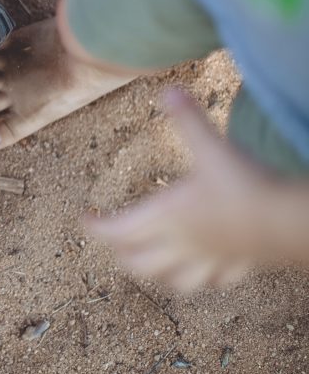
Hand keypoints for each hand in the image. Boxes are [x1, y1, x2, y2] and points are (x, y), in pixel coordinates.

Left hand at [85, 89, 290, 291]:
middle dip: (120, 254)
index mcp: (167, 217)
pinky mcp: (233, 268)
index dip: (96, 228)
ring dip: (153, 273)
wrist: (289, 221)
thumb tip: (168, 90)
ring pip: (170, 280)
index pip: (118, 231)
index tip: (85, 219)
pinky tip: (200, 272)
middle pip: (138, 263)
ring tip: (147, 263)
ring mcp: (207, 260)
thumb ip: (188, 120)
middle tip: (113, 241)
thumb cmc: (246, 186)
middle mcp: (181, 244)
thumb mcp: (213, 148)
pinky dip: (197, 279)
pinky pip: (209, 282)